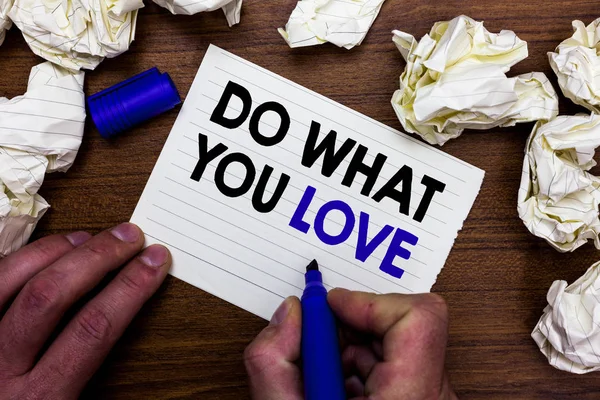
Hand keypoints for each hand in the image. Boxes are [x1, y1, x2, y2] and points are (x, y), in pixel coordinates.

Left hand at [0, 223, 170, 399]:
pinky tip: (38, 253)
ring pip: (8, 279)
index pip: (93, 329)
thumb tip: (118, 327)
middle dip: (98, 257)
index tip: (153, 262)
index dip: (129, 287)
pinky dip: (15, 259)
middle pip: (51, 295)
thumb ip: (88, 388)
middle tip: (127, 237)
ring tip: (88, 238)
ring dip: (55, 250)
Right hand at [244, 289, 456, 399]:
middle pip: (403, 325)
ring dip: (352, 351)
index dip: (369, 303)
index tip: (332, 309)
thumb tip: (289, 316)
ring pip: (396, 343)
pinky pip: (396, 363)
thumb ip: (275, 362)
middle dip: (349, 329)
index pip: (418, 320)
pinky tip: (339, 394)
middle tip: (316, 350)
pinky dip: (361, 369)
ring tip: (325, 383)